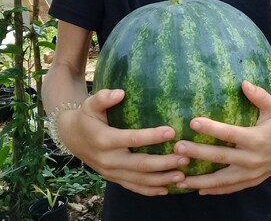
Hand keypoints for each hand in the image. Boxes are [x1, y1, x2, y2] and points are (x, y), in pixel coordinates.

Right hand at [58, 89, 188, 195]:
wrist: (71, 137)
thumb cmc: (86, 116)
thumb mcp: (90, 104)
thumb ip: (103, 97)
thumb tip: (120, 93)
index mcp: (104, 139)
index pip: (131, 139)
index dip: (152, 136)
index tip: (172, 131)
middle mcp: (108, 159)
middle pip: (139, 165)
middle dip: (164, 163)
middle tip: (185, 157)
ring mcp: (111, 172)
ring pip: (139, 180)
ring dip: (161, 179)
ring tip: (182, 175)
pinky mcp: (114, 178)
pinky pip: (133, 187)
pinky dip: (150, 190)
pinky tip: (167, 189)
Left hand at [173, 81, 270, 194]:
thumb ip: (259, 95)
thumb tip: (243, 83)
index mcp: (257, 139)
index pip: (230, 134)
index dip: (211, 129)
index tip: (193, 122)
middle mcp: (253, 159)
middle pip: (221, 158)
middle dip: (198, 154)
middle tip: (177, 148)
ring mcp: (252, 173)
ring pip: (222, 180)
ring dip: (200, 180)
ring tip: (179, 178)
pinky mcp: (252, 181)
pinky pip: (230, 188)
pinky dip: (214, 190)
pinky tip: (197, 189)